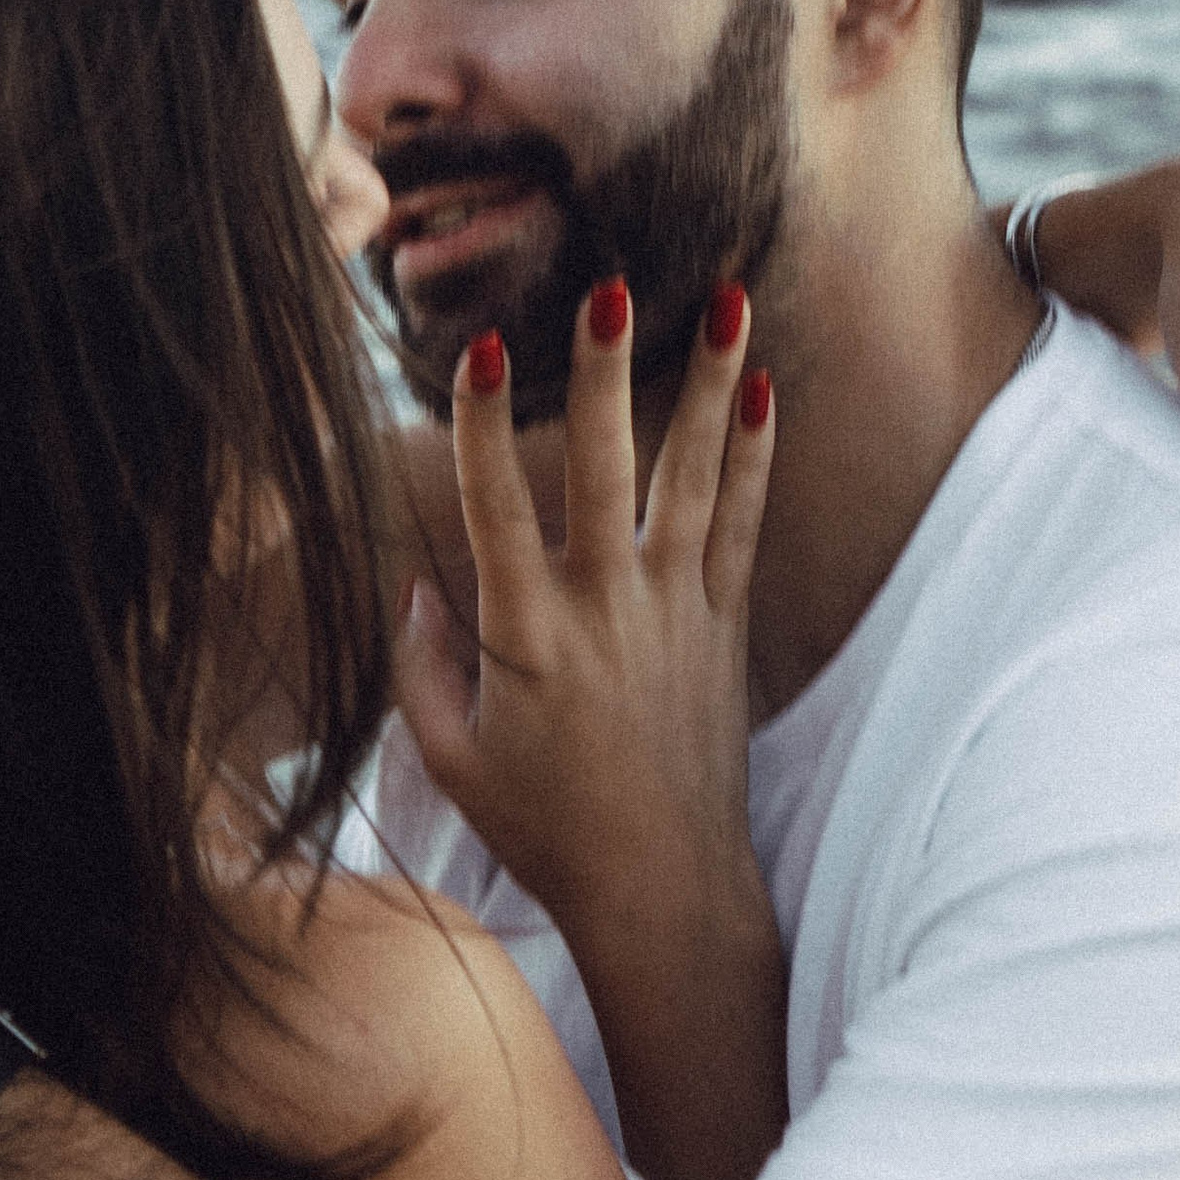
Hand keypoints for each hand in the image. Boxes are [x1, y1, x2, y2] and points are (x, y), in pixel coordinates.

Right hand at [395, 281, 777, 969]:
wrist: (662, 889)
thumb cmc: (545, 827)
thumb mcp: (452, 758)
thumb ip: (420, 666)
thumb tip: (415, 582)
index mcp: (527, 636)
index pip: (497, 509)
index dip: (485, 426)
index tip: (482, 350)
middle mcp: (607, 609)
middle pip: (607, 471)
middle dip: (606, 376)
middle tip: (610, 290)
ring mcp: (676, 611)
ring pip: (692, 478)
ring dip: (706, 386)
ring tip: (725, 301)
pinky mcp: (724, 625)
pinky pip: (742, 524)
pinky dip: (753, 455)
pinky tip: (764, 388)